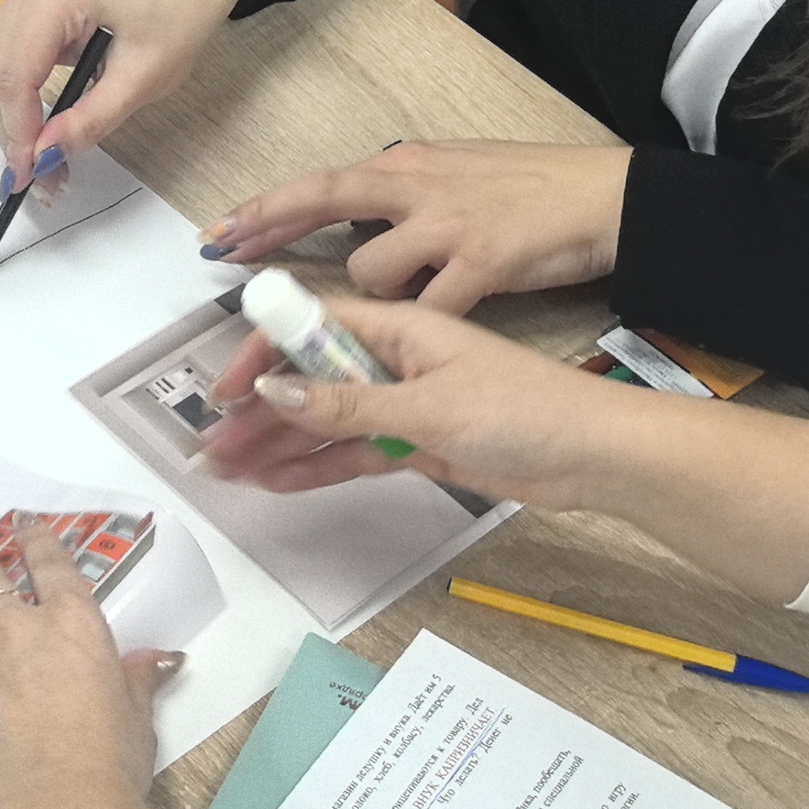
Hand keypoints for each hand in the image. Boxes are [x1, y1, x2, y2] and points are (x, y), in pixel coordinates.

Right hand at [0, 0, 247, 185]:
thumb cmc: (173, 21)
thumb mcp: (143, 79)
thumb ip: (91, 119)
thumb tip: (45, 157)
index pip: (16, 75)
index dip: (18, 133)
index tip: (30, 179)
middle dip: (14, 136)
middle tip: (40, 184)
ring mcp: (20, 0)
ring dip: (12, 127)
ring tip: (43, 167)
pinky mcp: (22, 16)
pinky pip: (6, 70)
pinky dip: (17, 108)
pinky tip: (39, 137)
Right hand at [191, 290, 624, 509]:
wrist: (593, 456)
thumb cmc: (526, 411)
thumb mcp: (428, 406)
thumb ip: (348, 405)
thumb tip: (276, 392)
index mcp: (399, 327)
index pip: (311, 327)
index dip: (263, 354)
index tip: (230, 391)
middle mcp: (395, 359)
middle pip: (309, 379)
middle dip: (260, 410)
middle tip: (215, 447)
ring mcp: (404, 404)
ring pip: (325, 421)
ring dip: (279, 444)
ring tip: (230, 472)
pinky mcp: (418, 443)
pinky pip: (353, 453)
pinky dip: (317, 467)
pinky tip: (278, 481)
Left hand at [206, 142, 633, 310]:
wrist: (609, 197)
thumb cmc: (538, 191)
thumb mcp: (461, 175)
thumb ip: (407, 196)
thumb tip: (365, 218)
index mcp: (409, 165)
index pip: (321, 183)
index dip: (267, 207)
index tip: (221, 230)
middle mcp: (418, 185)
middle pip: (323, 199)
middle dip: (269, 228)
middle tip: (227, 255)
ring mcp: (448, 222)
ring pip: (372, 272)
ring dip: (380, 300)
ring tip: (421, 300)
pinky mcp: (482, 262)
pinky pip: (428, 310)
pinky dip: (427, 326)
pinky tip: (444, 325)